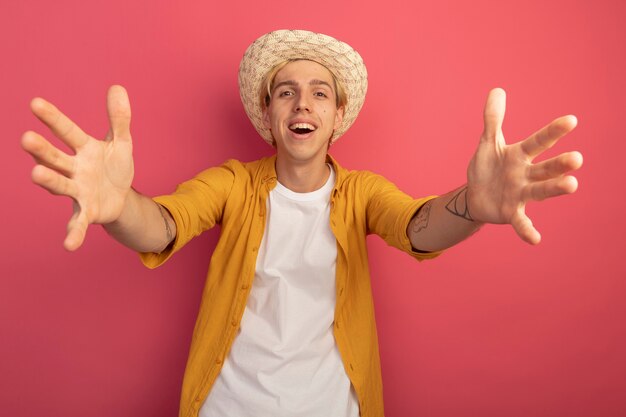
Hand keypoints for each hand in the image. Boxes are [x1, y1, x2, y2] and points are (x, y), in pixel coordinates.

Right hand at [21, 85, 133, 250]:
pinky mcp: (86, 211)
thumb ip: (119, 119)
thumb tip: (117, 87)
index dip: (52, 118)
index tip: (35, 103)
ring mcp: (77, 191)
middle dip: (42, 150)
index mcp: (83, 149)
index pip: (66, 131)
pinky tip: (69, 245)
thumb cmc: (114, 166)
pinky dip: (73, 233)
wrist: (121, 197)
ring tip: (36, 175)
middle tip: (26, 139)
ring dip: (49, 181)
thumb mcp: (122, 143)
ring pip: (60, 185)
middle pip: (56, 157)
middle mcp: (74, 169)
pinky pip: (77, 223)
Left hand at [466, 88, 582, 243]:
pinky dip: (528, 230)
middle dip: (560, 164)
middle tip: (577, 159)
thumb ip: (493, 119)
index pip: (539, 142)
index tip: (571, 120)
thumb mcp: (488, 143)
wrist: (475, 196)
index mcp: (520, 155)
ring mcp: (520, 194)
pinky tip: (536, 239)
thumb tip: (497, 90)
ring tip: (573, 185)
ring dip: (555, 189)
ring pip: (540, 191)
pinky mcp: (511, 213)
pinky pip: (521, 222)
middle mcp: (526, 174)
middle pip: (546, 168)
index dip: (553, 132)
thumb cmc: (487, 168)